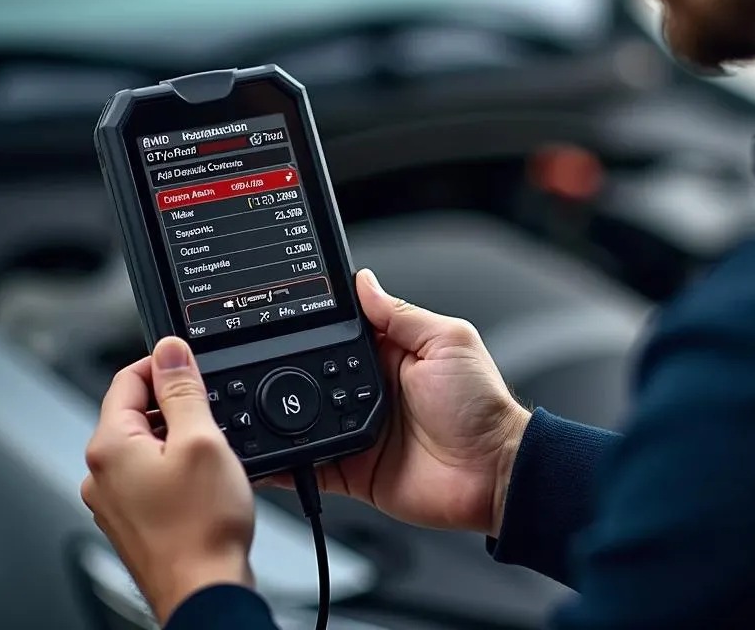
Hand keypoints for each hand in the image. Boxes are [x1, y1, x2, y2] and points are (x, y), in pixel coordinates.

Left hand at [81, 338, 254, 625]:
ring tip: (212, 454)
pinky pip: (150, 474)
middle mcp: (100, 474)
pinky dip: (176, 466)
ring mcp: (113, 501)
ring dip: (178, 437)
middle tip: (212, 416)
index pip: (128, 378)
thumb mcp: (202, 439)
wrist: (205, 592)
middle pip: (136, 411)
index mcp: (109, 447)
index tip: (194, 367)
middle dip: (175, 404)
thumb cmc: (202, 526)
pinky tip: (203, 482)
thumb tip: (169, 350)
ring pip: (146, 444)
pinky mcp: (132, 519)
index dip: (165, 364)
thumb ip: (183, 389)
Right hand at [268, 270, 530, 537]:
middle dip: (292, 372)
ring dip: (285, 415)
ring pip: (307, 420)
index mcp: (392, 354)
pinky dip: (287, 463)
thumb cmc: (482, 405)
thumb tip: (365, 282)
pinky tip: (268, 455)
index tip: (286, 317)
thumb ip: (401, 315)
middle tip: (266, 365)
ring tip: (260, 407)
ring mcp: (360, 430)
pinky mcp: (355, 470)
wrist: (494, 473)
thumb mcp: (447, 342)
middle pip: (316, 376)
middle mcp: (371, 390)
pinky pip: (312, 465)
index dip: (319, 326)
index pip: (344, 333)